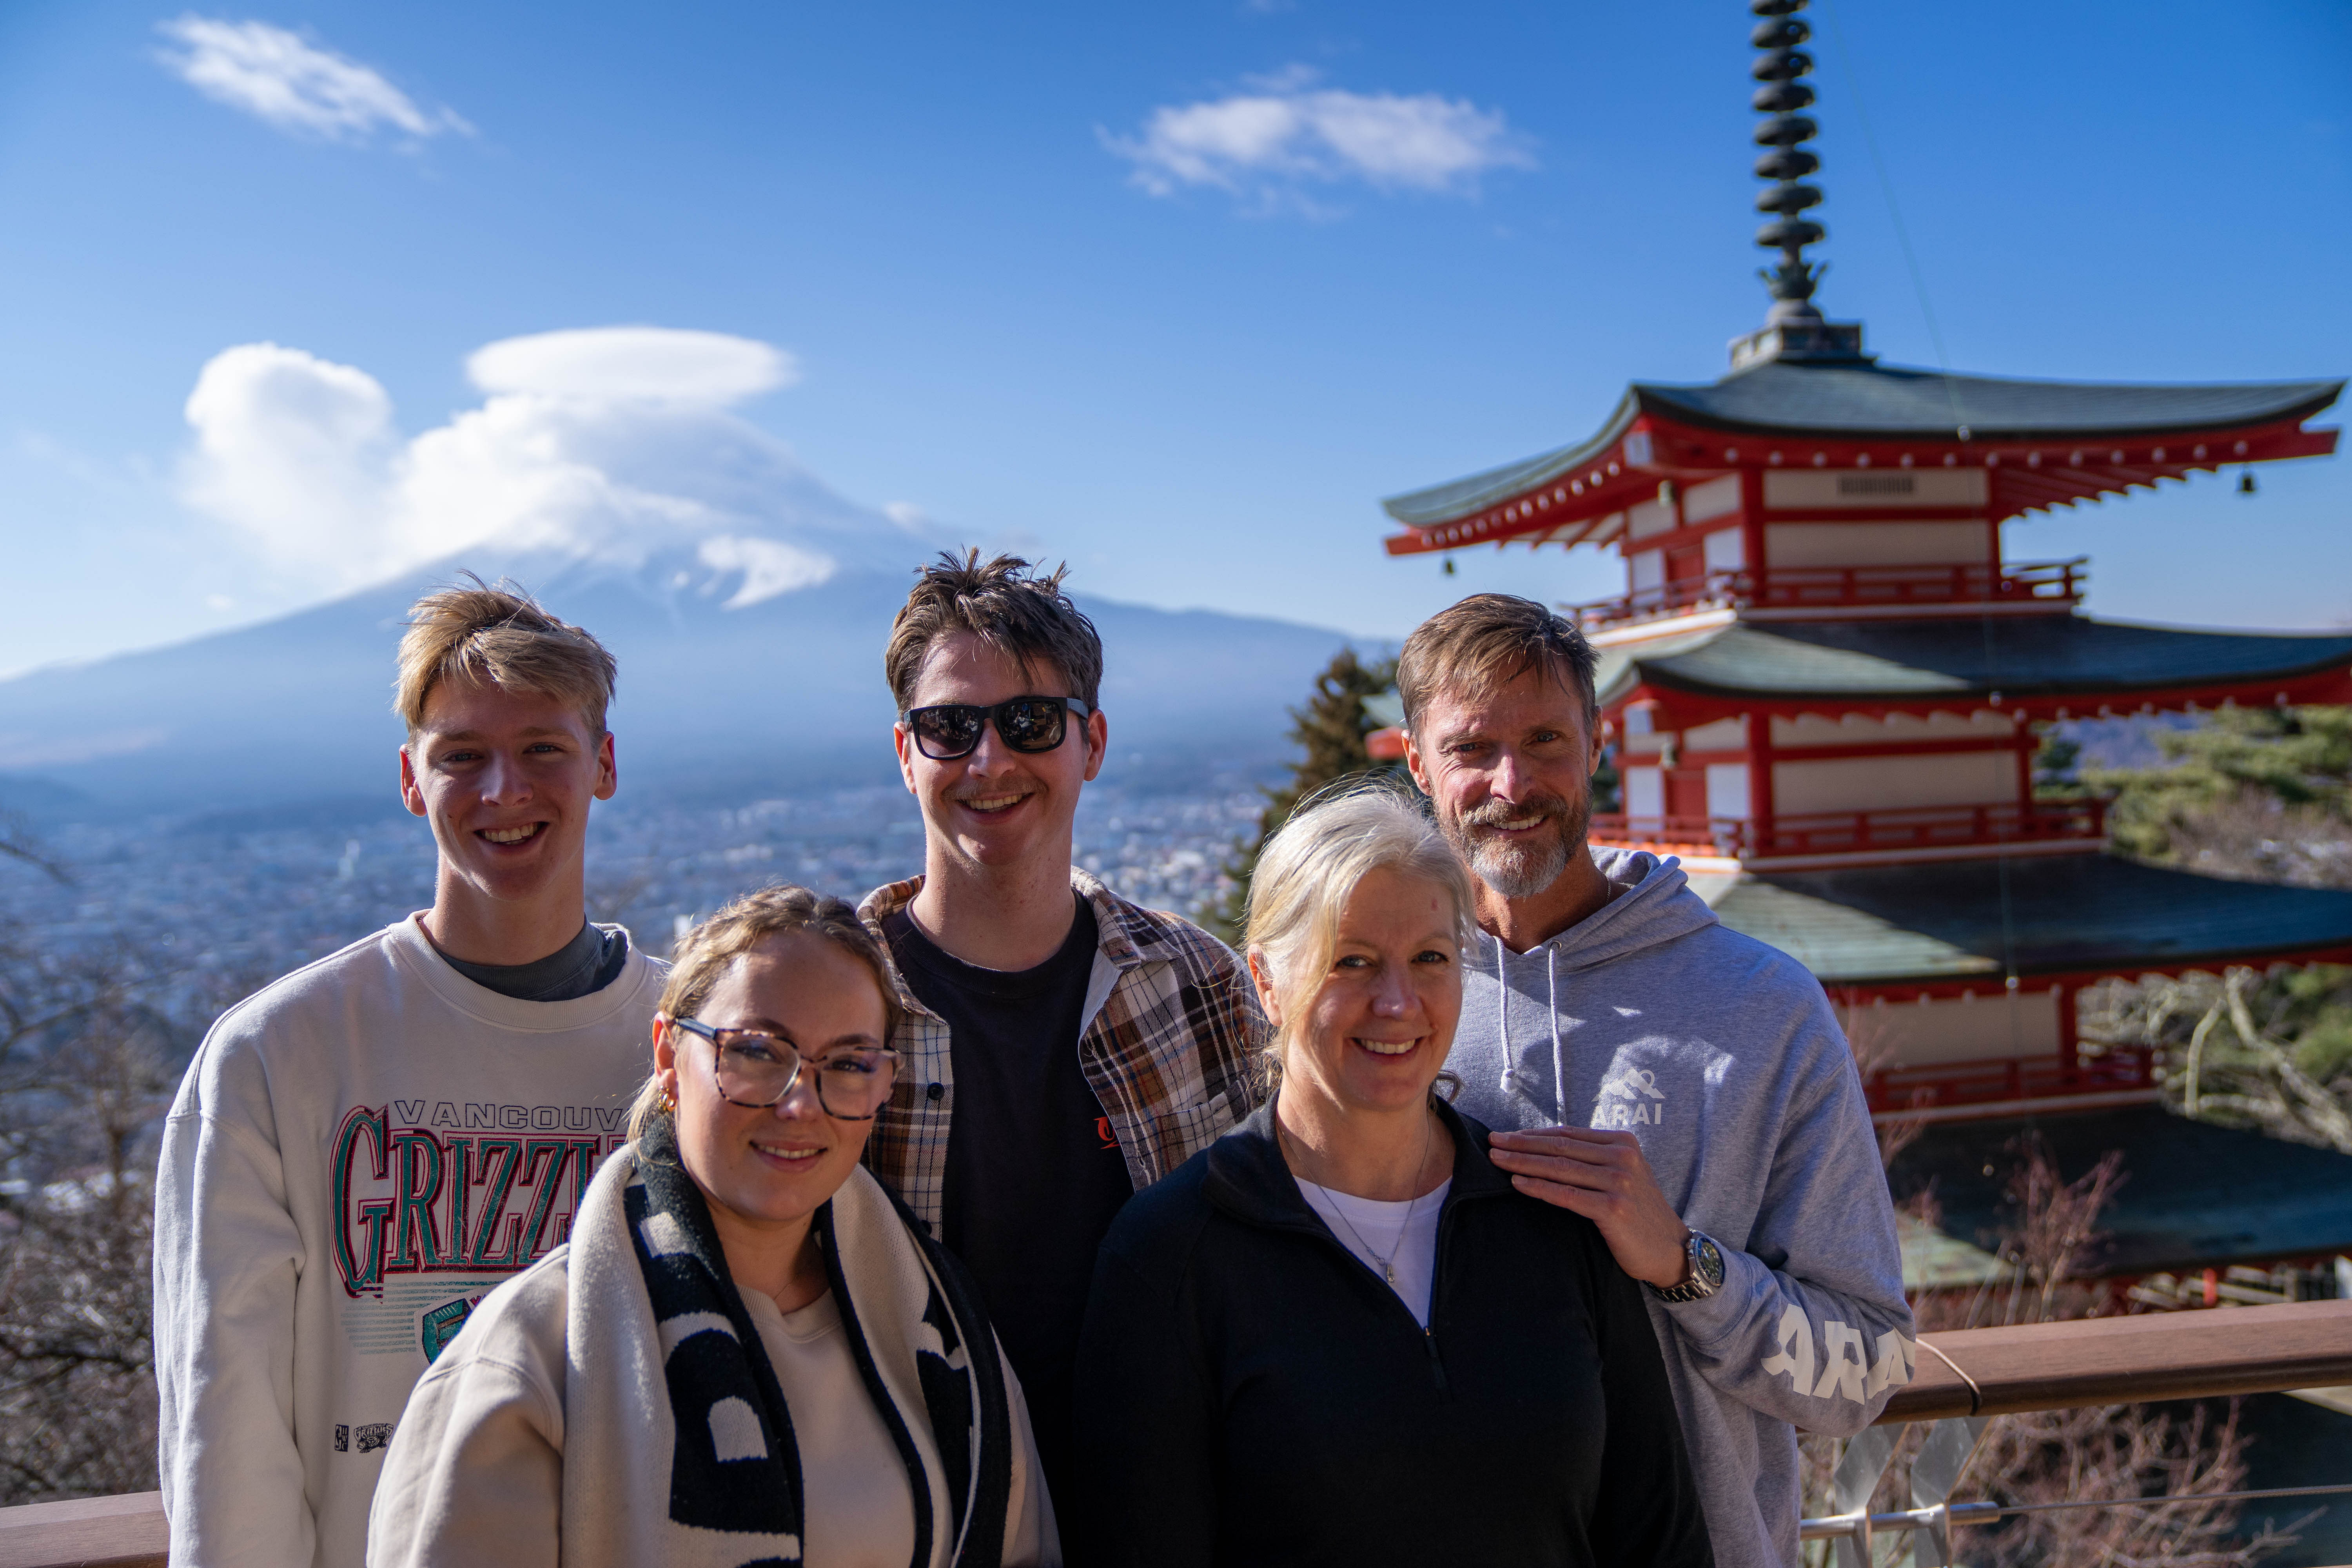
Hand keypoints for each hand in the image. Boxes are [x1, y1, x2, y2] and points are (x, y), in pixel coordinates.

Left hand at [1487, 1126, 1689, 1287]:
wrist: (1670, 1249)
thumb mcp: (1621, 1174)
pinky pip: (1567, 1195)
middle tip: (1492, 1142)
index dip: (1533, 1134)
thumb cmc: (1638, 1212)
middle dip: (1521, 1144)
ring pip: (1560, 1169)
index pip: (1567, 1135)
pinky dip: (1539, 1188)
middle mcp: (1622, 1157)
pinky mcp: (1614, 1208)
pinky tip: (1517, 1183)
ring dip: (1523, 1162)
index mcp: (1622, 1143)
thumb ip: (1592, 1158)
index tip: (1505, 1135)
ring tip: (1496, 1160)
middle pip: (1560, 1148)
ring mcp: (1619, 1182)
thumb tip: (1544, 1146)